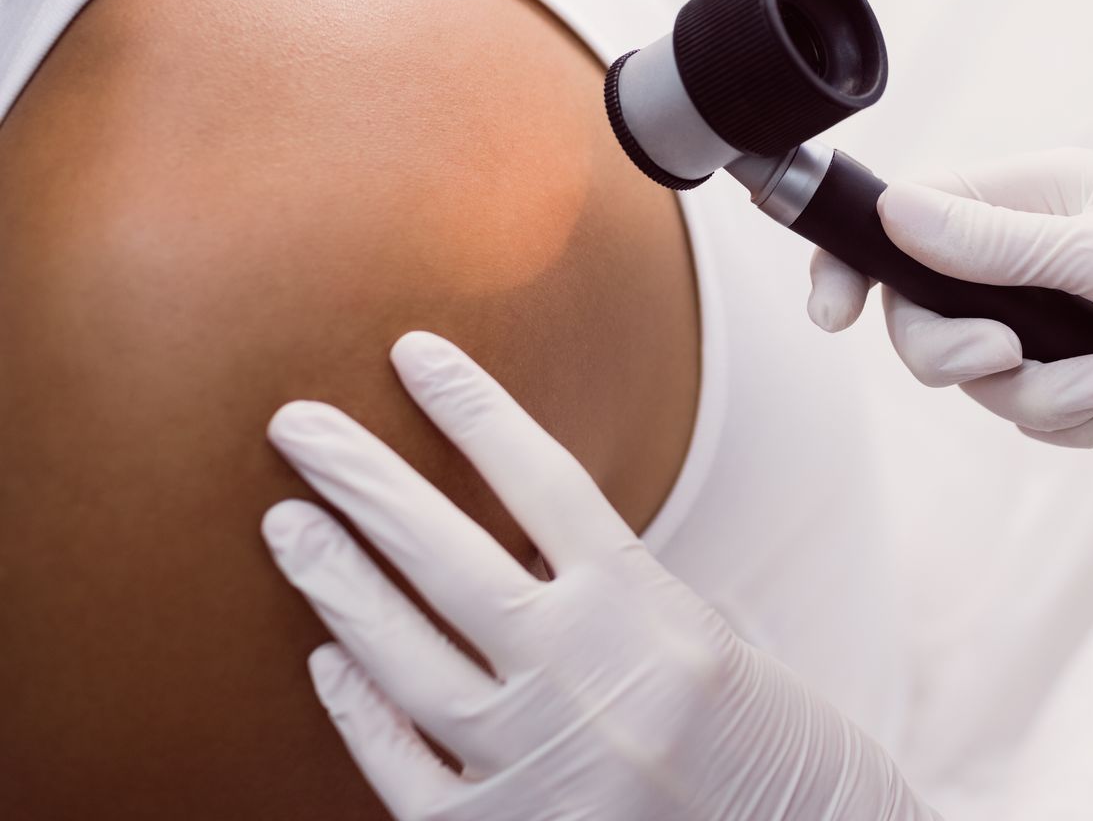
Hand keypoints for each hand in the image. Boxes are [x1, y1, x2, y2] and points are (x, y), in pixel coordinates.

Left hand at [262, 332, 934, 820]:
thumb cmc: (773, 749)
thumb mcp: (706, 642)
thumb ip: (612, 596)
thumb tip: (515, 548)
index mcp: (652, 612)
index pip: (544, 482)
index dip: (475, 412)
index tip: (414, 353)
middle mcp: (588, 677)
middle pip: (449, 558)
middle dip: (364, 481)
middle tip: (295, 423)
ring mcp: (539, 763)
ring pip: (405, 659)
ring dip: (337, 584)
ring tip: (287, 522)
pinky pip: (405, 770)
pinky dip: (360, 712)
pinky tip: (328, 661)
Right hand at [807, 148, 1092, 533]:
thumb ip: (997, 243)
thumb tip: (893, 209)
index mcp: (1036, 194)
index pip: (908, 214)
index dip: (855, 259)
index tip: (831, 315)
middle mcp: (1033, 251)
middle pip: (928, 314)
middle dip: (971, 355)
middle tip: (1013, 358)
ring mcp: (1056, 314)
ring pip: (984, 379)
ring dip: (1051, 398)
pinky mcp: (1081, 371)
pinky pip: (1035, 413)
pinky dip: (1083, 418)